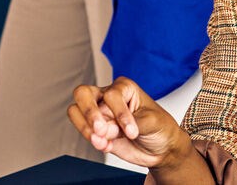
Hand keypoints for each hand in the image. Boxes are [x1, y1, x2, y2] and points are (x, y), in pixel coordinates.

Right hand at [68, 77, 189, 168]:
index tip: (132, 131)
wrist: (161, 149)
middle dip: (89, 113)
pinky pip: (83, 131)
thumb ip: (128, 124)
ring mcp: (100, 114)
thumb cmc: (160, 127)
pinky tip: (107, 146)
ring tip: (103, 141)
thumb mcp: (152, 122)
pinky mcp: (96, 131)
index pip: (111, 95)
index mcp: (124, 88)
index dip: (119, 113)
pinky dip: (92, 140)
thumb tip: (105, 130)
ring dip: (86, 128)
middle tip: (101, 130)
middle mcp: (108, 97)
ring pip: (76, 111)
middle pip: (83, 93)